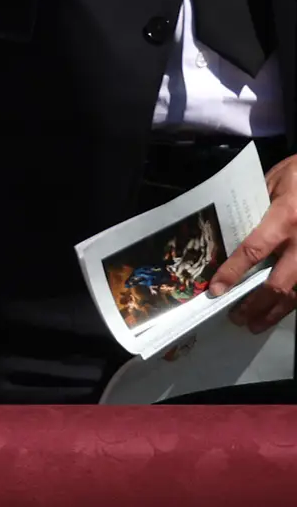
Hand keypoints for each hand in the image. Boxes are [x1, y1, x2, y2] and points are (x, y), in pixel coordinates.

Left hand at [216, 157, 296, 330]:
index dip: (233, 273)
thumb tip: (229, 234)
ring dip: (275, 311)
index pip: (254, 251)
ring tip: (255, 324)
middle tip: (235, 318)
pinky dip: (293, 302)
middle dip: (254, 304)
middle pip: (277, 282)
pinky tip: (280, 311)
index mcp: (285, 218)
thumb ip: (254, 208)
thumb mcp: (273, 182)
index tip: (216, 291)